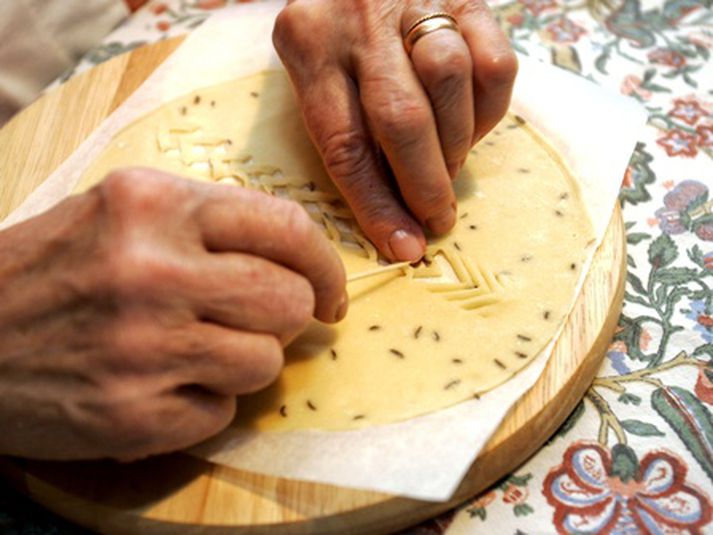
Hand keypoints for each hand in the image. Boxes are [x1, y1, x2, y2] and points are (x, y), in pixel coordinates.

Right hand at [0, 168, 345, 460]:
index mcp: (154, 205)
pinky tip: (161, 386)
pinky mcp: (131, 416)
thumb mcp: (122, 213)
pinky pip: (222, 413)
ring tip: (196, 352)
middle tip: (260, 320)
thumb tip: (297, 262)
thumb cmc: (51, 268)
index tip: (330, 289)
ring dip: (244, 362)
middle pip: (289, 301)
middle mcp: (151, 271)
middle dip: (287, 316)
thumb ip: (208, 224)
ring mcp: (142, 348)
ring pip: (264, 363)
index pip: (286, 228)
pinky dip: (204, 403)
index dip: (325, 263)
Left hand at [273, 0, 516, 261]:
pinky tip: (470, 122)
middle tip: (437, 218)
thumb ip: (347, 128)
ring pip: (450, 82)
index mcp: (308, 44)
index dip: (377, 204)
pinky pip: (495, 61)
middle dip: (425, 184)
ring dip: (456, 143)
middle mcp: (359, 19)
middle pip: (401, 118)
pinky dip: (488, 108)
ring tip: (448, 164)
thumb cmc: (335, 33)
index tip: (404, 244)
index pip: (345, 143)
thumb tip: (398, 211)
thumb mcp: (315, 71)